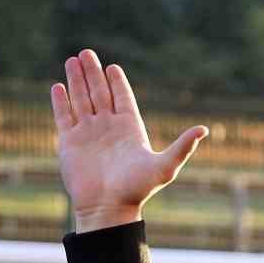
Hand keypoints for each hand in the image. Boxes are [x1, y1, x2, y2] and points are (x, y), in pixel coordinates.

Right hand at [52, 51, 207, 233]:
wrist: (107, 209)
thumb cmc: (137, 190)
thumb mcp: (165, 167)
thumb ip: (182, 146)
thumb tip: (205, 129)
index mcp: (129, 129)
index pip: (122, 98)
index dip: (117, 83)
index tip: (112, 67)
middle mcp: (107, 128)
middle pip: (99, 93)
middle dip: (93, 73)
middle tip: (87, 53)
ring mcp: (88, 134)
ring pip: (81, 100)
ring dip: (76, 80)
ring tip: (73, 60)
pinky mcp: (69, 142)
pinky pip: (64, 117)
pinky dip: (61, 102)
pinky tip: (58, 87)